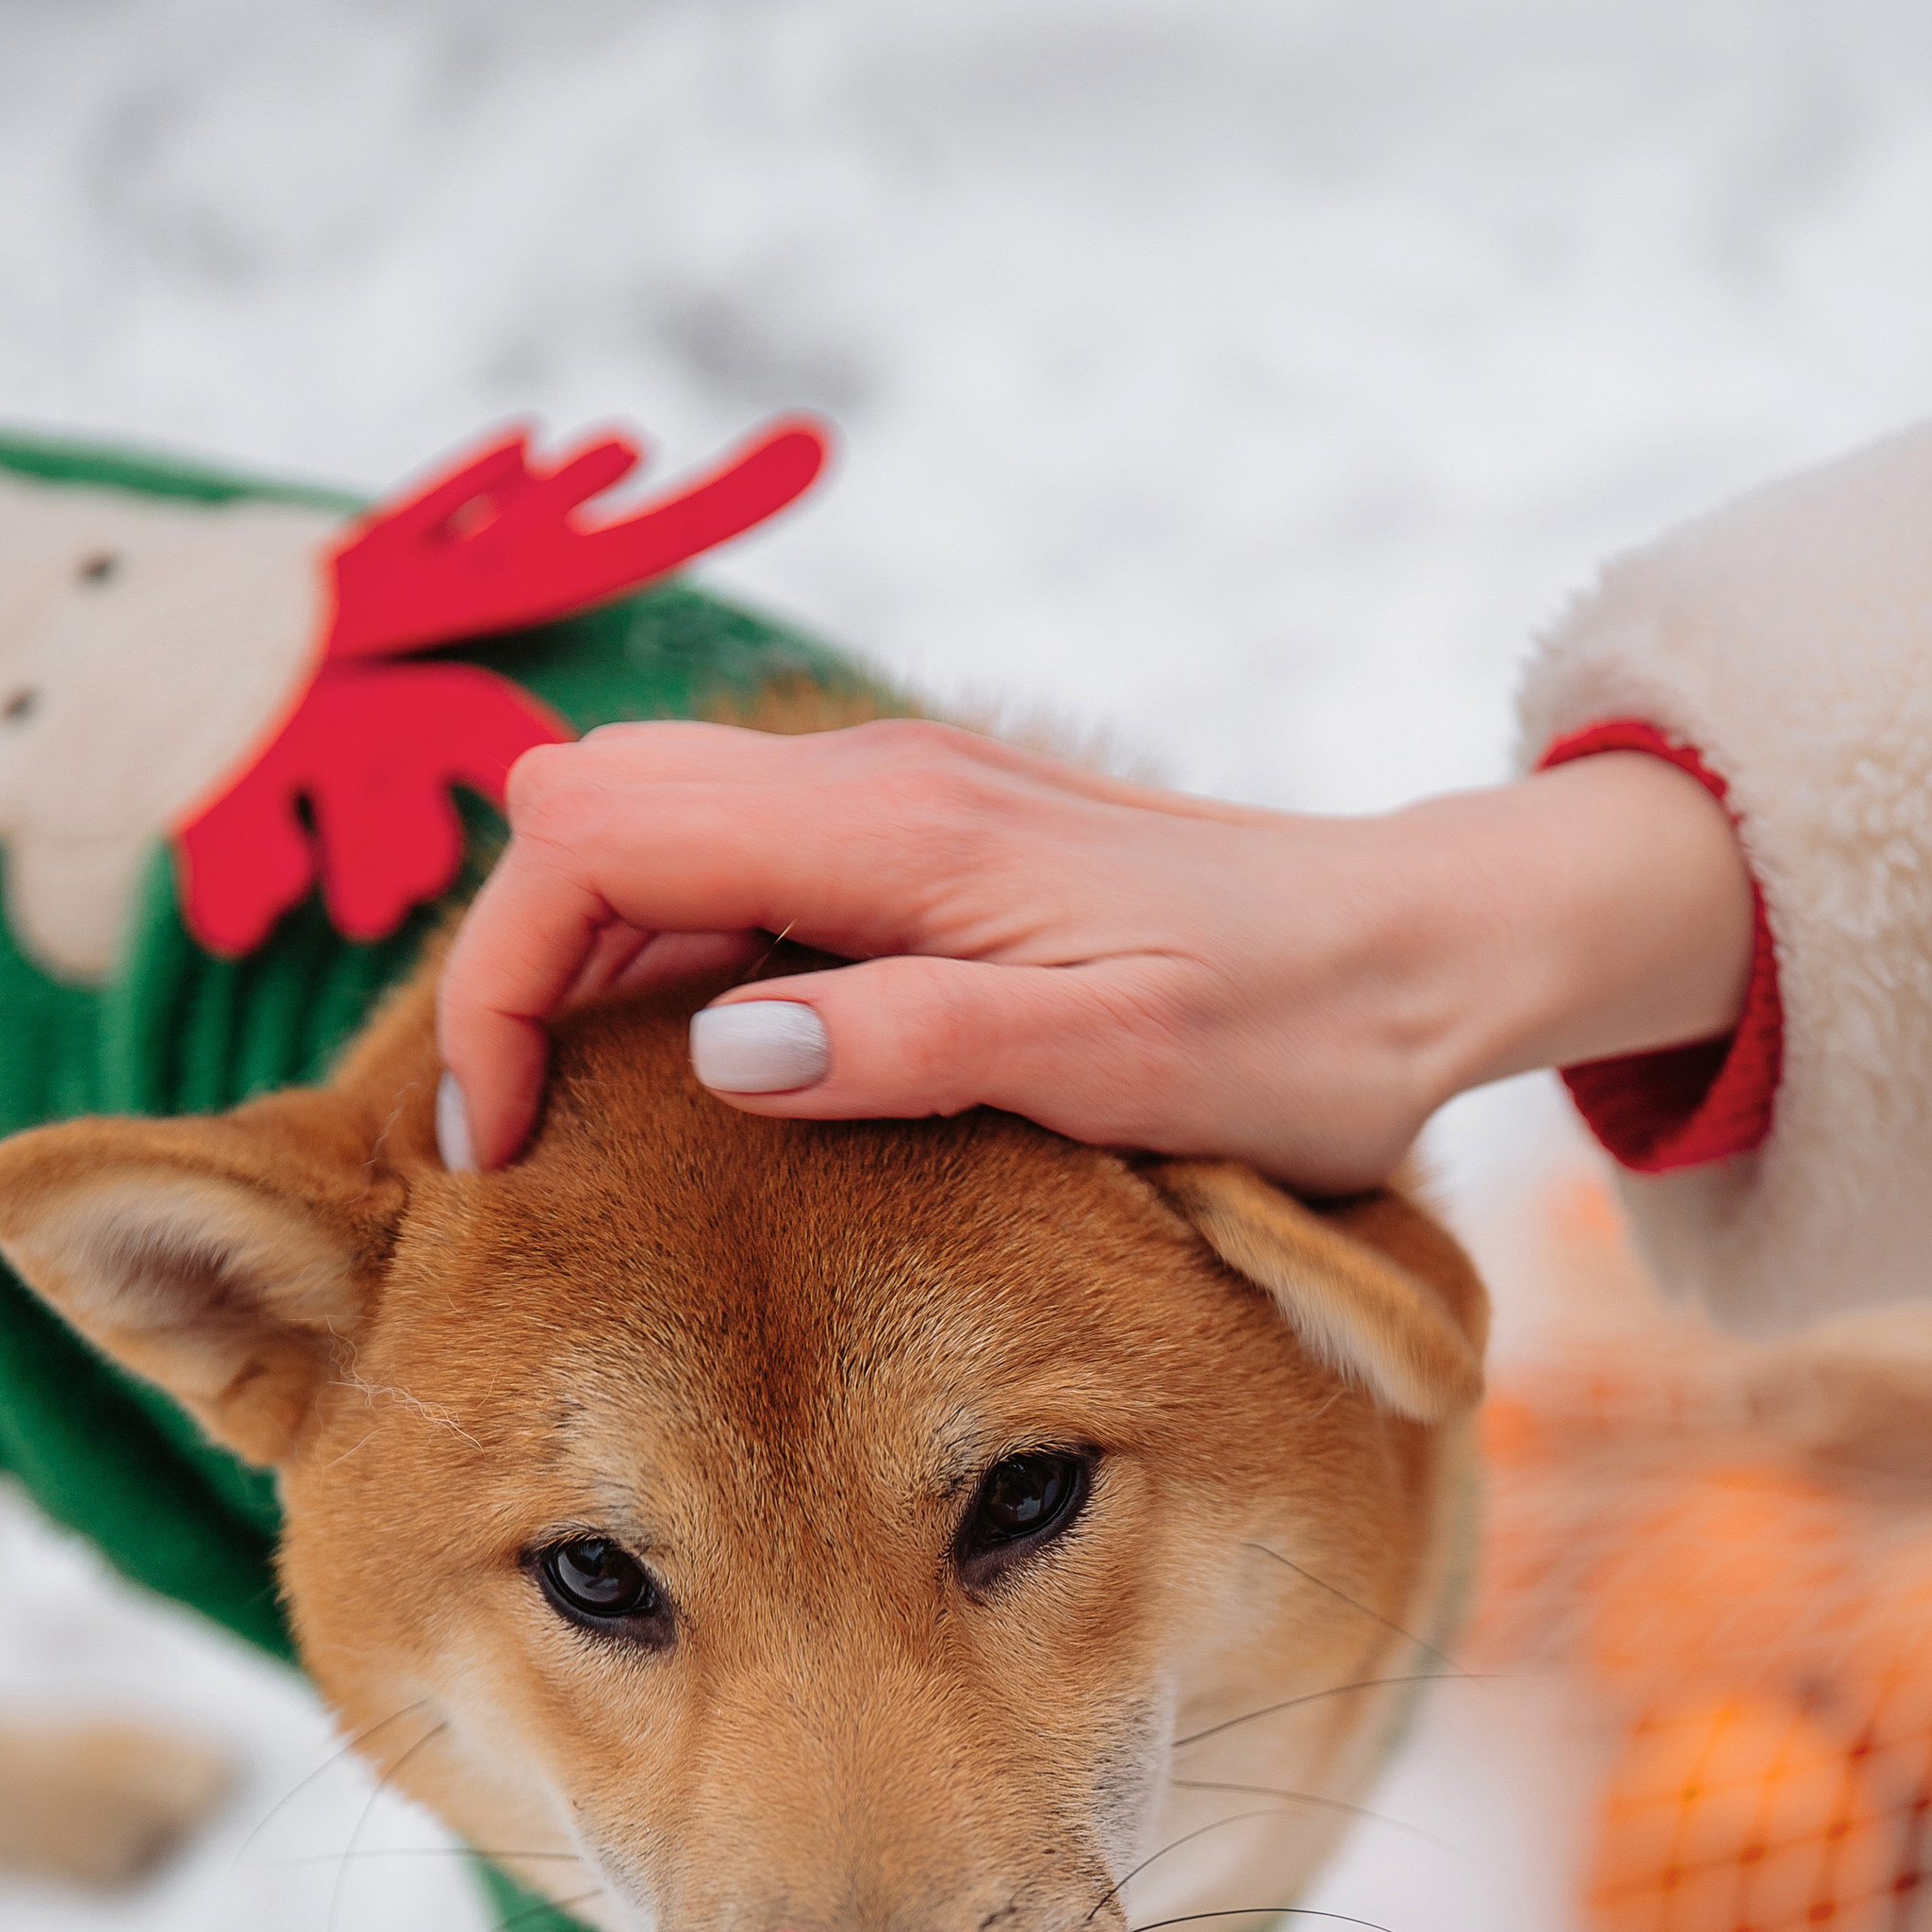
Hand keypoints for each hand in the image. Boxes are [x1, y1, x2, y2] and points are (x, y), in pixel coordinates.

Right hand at [433, 717, 1752, 1181]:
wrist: (1425, 954)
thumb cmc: (1296, 1023)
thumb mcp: (1114, 1062)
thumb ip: (910, 1043)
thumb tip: (720, 1045)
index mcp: (894, 828)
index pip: (592, 835)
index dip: (507, 977)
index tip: (506, 1136)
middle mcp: (874, 787)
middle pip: (588, 815)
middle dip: (516, 962)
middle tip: (518, 1144)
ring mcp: (897, 812)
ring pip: (652, 843)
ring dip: (587, 971)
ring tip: (577, 1132)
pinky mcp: (928, 854)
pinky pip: (739, 879)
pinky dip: (670, 965)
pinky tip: (698, 1079)